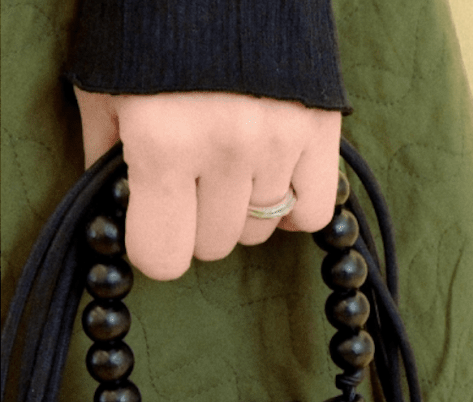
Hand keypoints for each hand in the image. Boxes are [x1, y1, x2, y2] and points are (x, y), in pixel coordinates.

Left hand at [74, 87, 341, 280]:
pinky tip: (275, 178)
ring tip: (231, 163)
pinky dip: (294, 208)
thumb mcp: (103, 90)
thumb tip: (126, 212)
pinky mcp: (319, 131)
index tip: (154, 223)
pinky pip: (313, 214)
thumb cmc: (148, 26)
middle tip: (193, 179)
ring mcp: (278, 142)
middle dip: (198, 221)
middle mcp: (224, 150)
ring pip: (260, 230)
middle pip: (215, 245)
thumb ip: (108, 161)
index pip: (163, 256)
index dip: (154, 245)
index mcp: (162, 142)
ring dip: (243, 209)